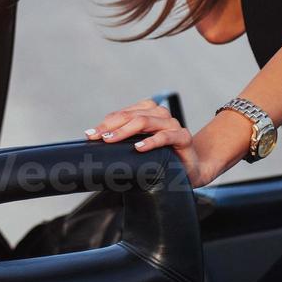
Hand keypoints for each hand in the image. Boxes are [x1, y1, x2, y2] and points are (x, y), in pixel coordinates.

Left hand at [85, 97, 206, 187]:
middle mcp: (160, 114)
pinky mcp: (183, 138)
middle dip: (111, 126)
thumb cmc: (162, 157)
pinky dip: (151, 141)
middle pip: (132, 116)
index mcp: (148, 112)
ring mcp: (173, 124)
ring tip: (110, 140)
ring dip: (125, 130)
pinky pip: (166, 136)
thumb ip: (123, 142)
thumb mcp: (140, 148)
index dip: (105, 123)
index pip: (122, 114)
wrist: (191, 169)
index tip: (90, 135)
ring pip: (146, 121)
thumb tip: (95, 143)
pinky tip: (138, 147)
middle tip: (96, 138)